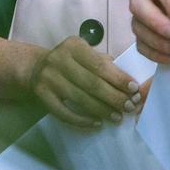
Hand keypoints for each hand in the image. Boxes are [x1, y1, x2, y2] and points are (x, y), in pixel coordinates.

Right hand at [27, 37, 142, 128]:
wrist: (35, 68)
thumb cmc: (69, 61)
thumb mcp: (83, 53)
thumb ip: (103, 63)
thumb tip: (128, 82)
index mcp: (74, 45)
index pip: (100, 65)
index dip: (118, 78)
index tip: (134, 89)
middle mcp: (60, 59)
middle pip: (92, 83)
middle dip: (113, 96)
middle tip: (129, 107)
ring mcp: (49, 78)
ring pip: (80, 98)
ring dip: (102, 110)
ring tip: (117, 117)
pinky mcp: (42, 96)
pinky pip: (64, 113)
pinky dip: (82, 120)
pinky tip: (97, 123)